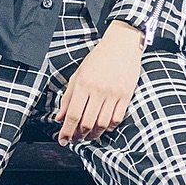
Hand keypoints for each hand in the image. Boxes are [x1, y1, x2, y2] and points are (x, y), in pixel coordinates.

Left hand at [56, 19, 143, 143]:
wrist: (122, 44)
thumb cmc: (98, 58)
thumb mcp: (78, 74)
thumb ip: (67, 97)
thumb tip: (59, 118)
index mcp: (83, 83)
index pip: (72, 115)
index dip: (66, 131)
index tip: (63, 140)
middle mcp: (98, 90)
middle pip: (87, 123)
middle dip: (79, 136)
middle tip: (75, 139)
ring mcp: (114, 93)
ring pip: (102, 124)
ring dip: (93, 134)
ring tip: (88, 135)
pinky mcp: (126, 94)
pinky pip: (117, 118)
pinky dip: (109, 127)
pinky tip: (103, 126)